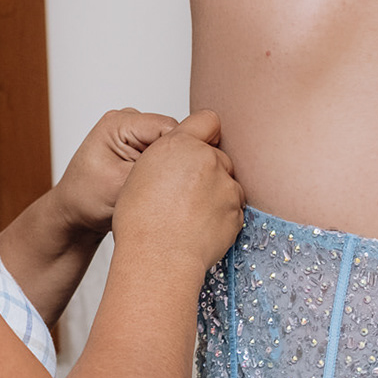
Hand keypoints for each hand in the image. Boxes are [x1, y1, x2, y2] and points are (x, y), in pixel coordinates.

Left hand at [50, 108, 181, 239]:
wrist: (73, 213)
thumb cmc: (85, 199)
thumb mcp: (122, 184)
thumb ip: (155, 170)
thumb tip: (189, 163)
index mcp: (119, 122)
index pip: (170, 126)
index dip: (185, 150)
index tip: (186, 177)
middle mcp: (128, 122)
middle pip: (173, 134)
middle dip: (178, 160)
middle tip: (172, 188)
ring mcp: (134, 135)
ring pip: (172, 147)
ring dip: (172, 167)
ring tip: (161, 190)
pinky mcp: (139, 148)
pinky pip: (165, 156)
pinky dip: (166, 172)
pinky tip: (158, 188)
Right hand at [112, 111, 243, 271]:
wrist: (158, 257)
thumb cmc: (140, 221)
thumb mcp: (141, 174)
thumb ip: (167, 157)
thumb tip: (179, 158)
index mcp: (180, 145)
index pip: (208, 120)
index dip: (205, 133)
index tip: (199, 148)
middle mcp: (207, 159)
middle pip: (218, 155)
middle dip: (208, 169)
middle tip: (186, 193)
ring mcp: (225, 185)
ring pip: (227, 182)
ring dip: (216, 193)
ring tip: (190, 215)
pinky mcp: (237, 211)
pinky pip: (233, 207)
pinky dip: (221, 215)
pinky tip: (200, 228)